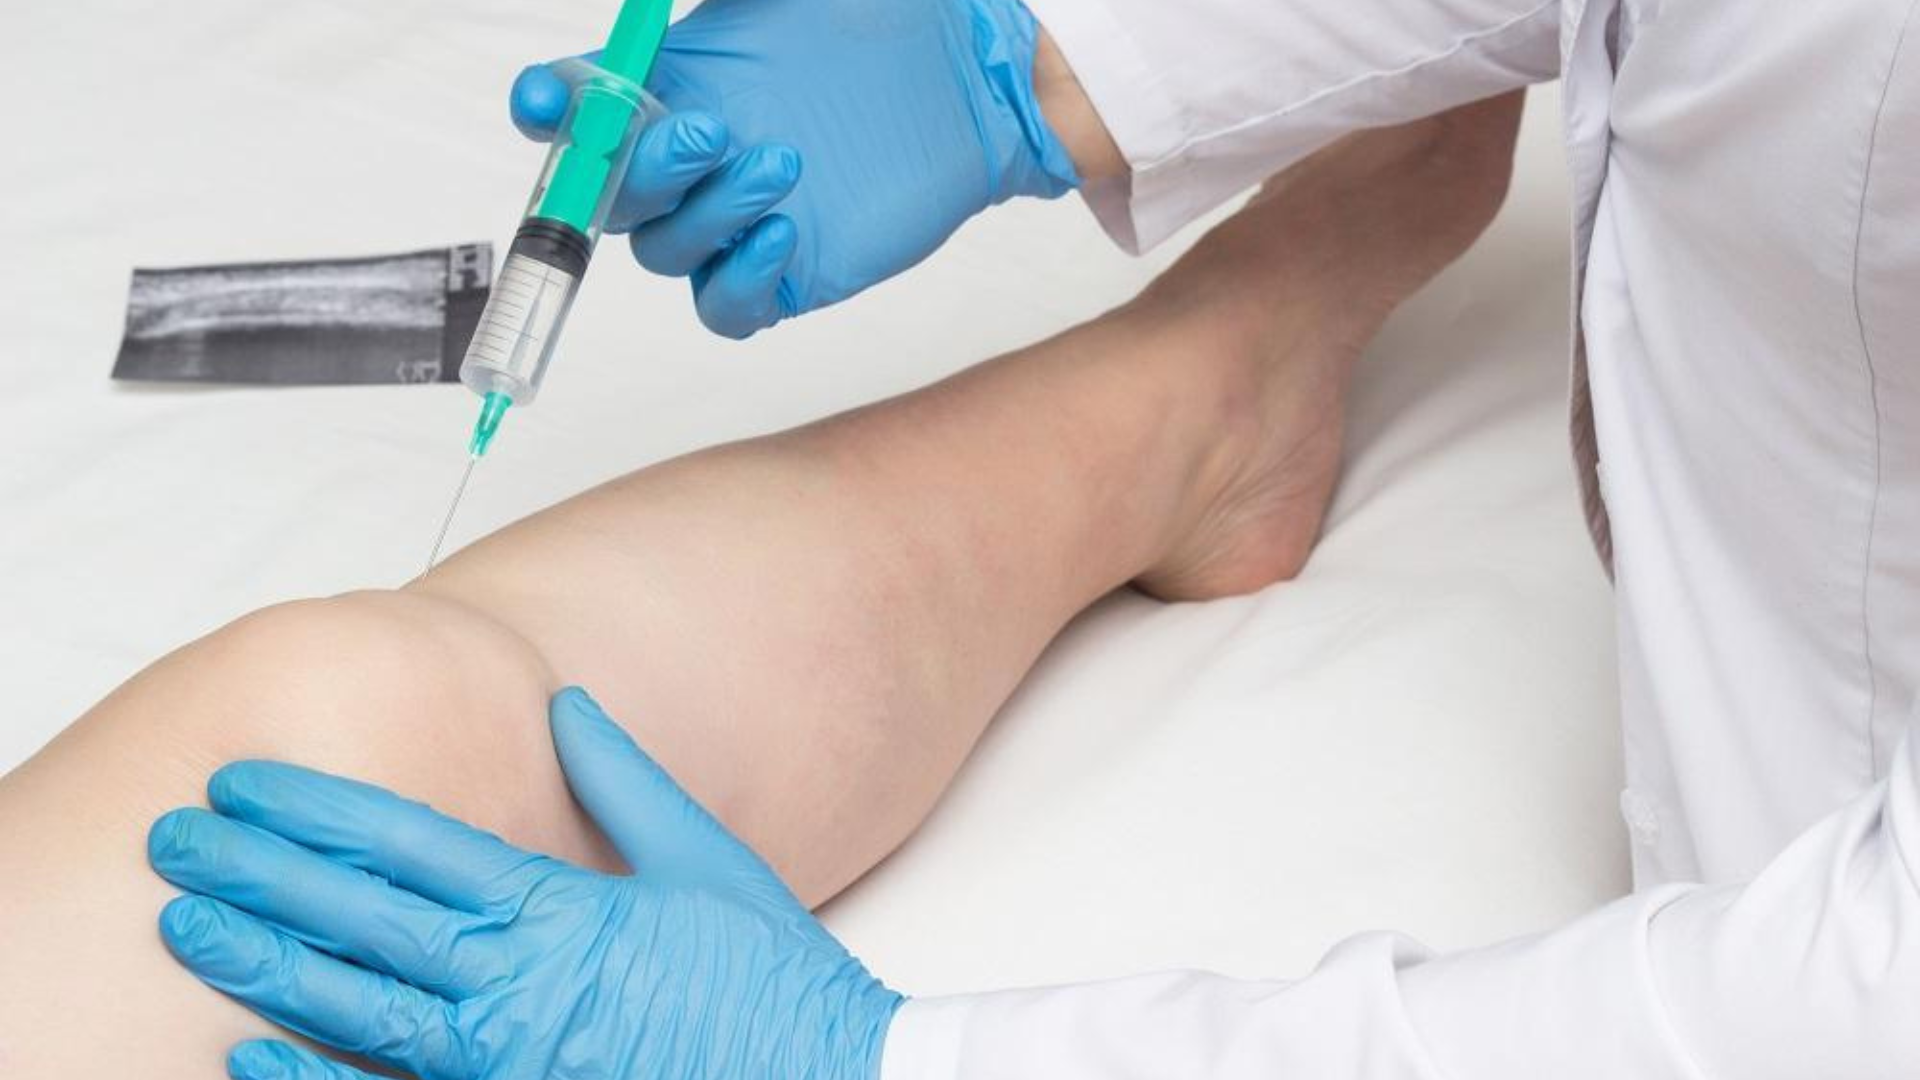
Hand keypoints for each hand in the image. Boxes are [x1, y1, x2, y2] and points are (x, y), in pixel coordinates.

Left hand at [147, 687, 902, 1079]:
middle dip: (261, 874)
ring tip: (190, 924)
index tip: (249, 783)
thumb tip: (564, 705)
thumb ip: (623, 781)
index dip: (320, 810)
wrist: (823, 1075)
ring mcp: (507, 1058)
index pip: (411, 846)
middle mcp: (517, 983)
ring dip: (268, 959)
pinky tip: (248, 1055)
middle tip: (179, 838)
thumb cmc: (768, 978)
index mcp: (560, 908)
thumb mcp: (703, 858)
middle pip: (362, 916)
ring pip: (357, 1003)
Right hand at [512, 0, 1079, 338]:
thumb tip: (647, 10)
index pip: (576, 110)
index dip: (550, 112)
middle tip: (709, 130)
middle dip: (642, 169)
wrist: (964, 82)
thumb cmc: (879, 23)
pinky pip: (724, 306)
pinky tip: (783, 233)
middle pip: (609, 195)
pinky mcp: (784, 274)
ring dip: (707, 213)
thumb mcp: (786, 0)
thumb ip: (720, 9)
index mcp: (668, 87)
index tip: (548, 101)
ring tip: (784, 164)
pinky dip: (736, 278)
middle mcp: (687, 161)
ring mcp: (731, 223)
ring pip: (664, 251)